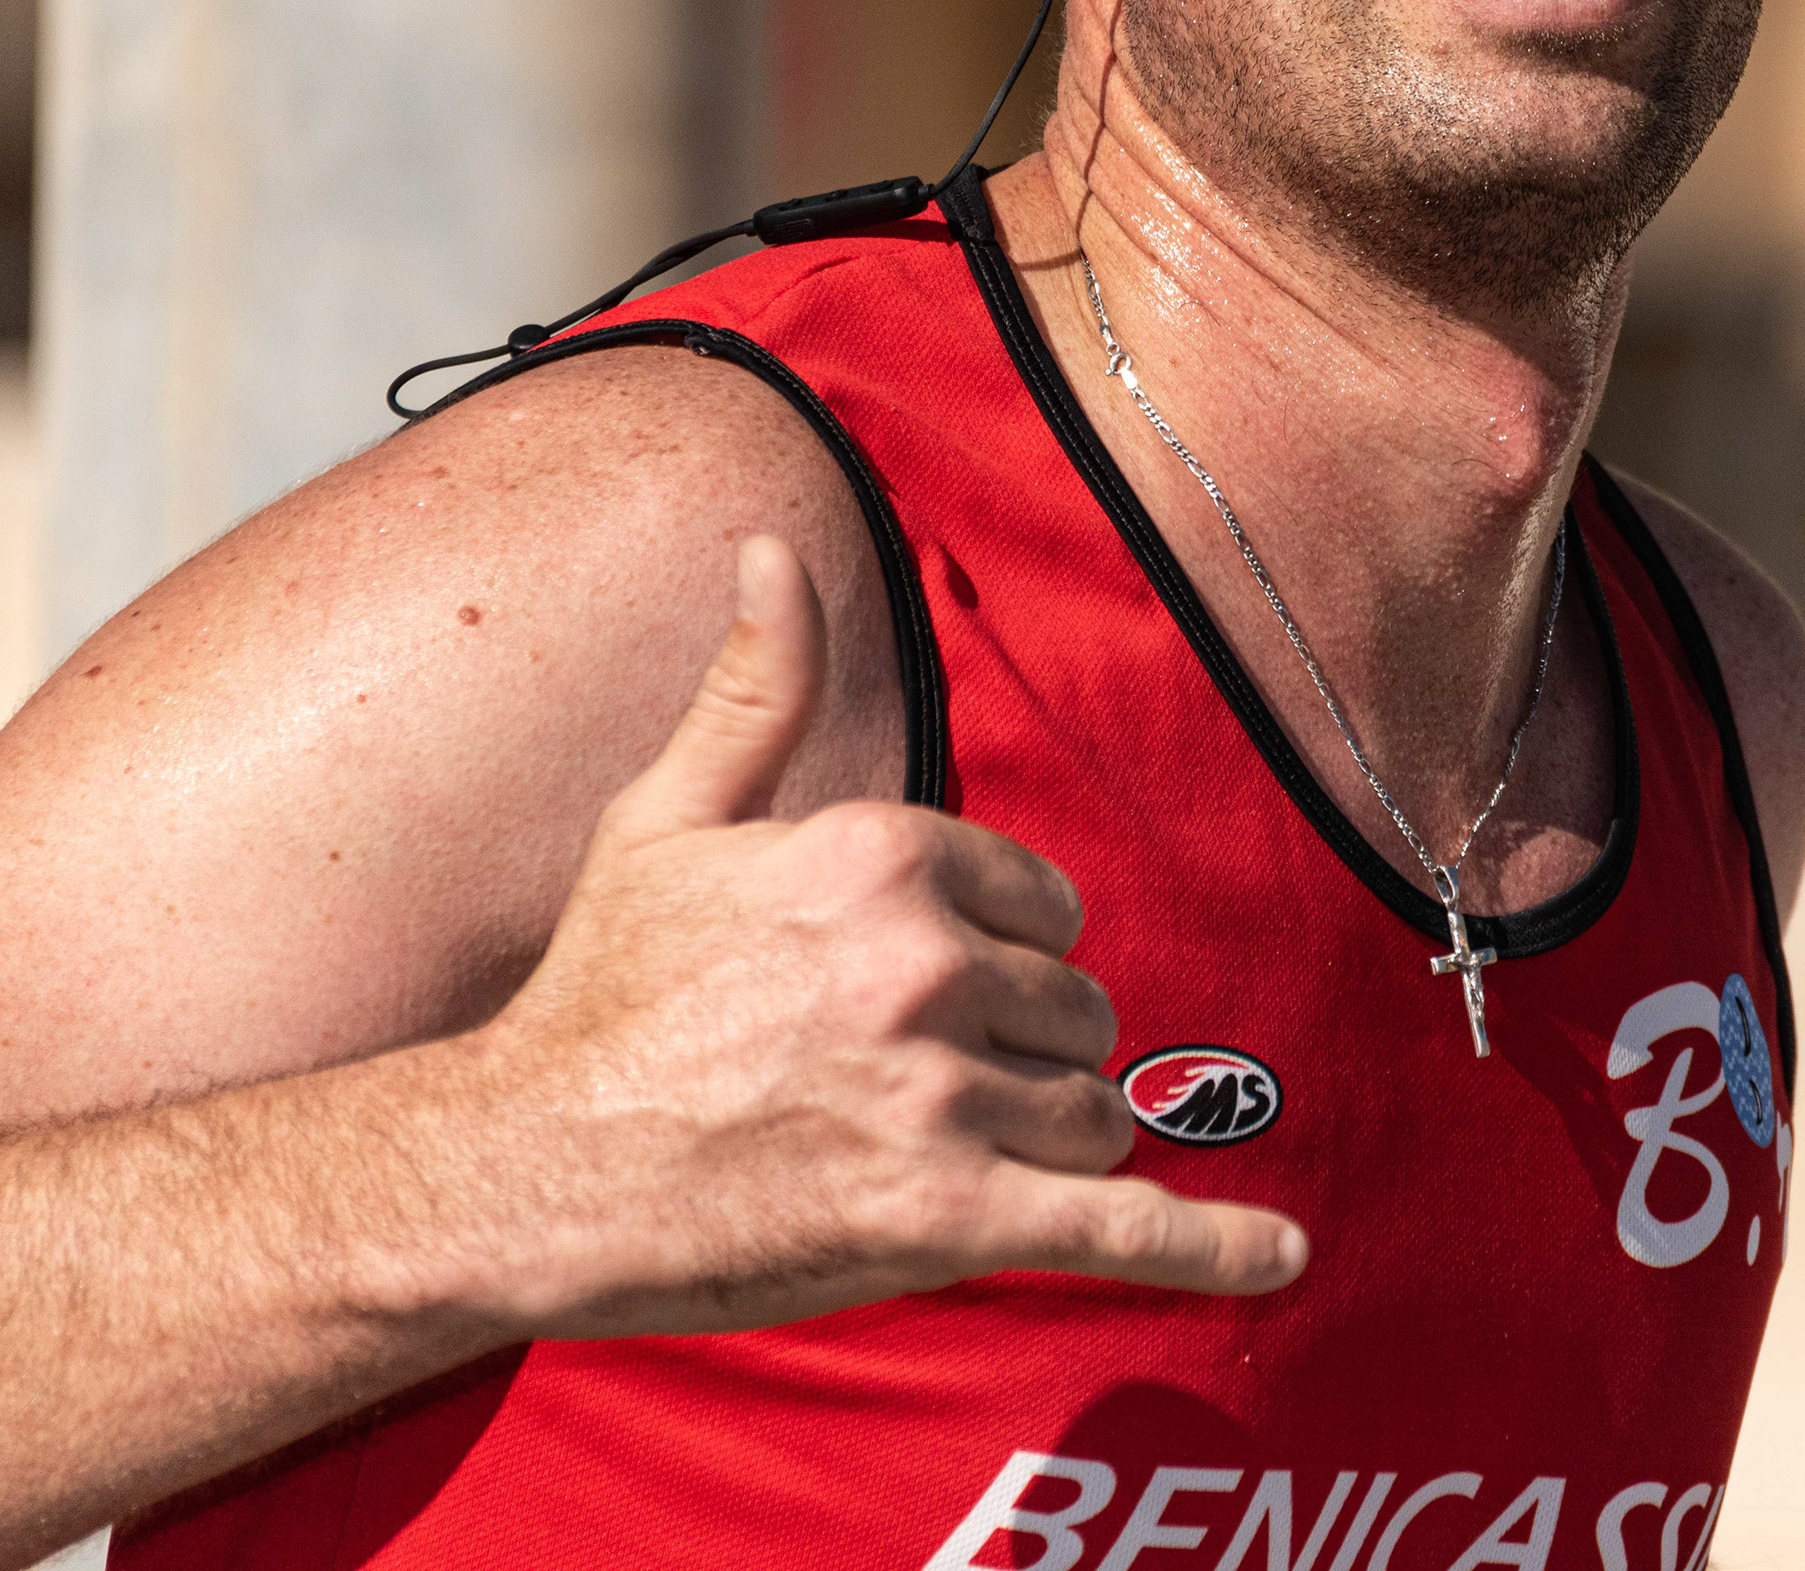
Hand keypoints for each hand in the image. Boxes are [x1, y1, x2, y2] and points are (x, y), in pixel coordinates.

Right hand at [459, 535, 1307, 1336]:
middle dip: (1023, 1051)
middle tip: (905, 1087)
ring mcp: (939, 1093)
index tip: (912, 995)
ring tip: (934, 1156)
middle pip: (1078, 1010)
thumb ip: (756, 686)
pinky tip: (1284, 1254)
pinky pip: (1116, 1225)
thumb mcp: (665, 819)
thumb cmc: (597, 996)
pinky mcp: (943, 1217)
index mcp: (883, 855)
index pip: (1046, 906)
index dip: (996, 958)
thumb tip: (771, 549)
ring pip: (1092, 1111)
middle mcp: (924, 962)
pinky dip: (1212, 1245)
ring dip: (1043, 1141)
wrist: (520, 1170)